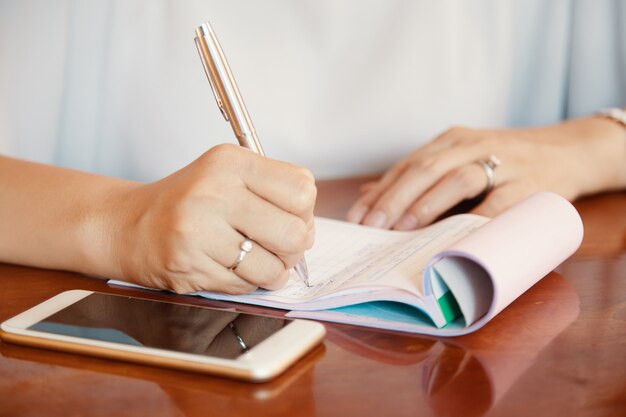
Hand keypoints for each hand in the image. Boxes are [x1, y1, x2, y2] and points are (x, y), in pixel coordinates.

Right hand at [106, 144, 315, 293]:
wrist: (128, 224)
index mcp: (231, 162)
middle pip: (295, 233)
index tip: (291, 218)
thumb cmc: (188, 202)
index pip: (302, 190)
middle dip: (293, 249)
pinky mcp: (188, 264)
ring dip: (271, 272)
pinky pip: (244, 285)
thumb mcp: (227, 175)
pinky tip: (227, 267)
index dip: (304, 212)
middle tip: (278, 247)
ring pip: (273, 267)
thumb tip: (310, 229)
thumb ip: (272, 192)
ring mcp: (199, 230)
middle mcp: (214, 191)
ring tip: (252, 260)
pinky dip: (245, 282)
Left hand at [347, 117, 625, 229]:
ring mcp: (501, 162)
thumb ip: (421, 176)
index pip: (407, 165)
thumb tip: (371, 193)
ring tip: (400, 228)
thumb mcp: (460, 160)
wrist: (567, 151)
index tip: (357, 217)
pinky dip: (473, 218)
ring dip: (425, 205)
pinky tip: (452, 236)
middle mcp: (471, 145)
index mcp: (451, 140)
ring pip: (455, 179)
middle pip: (424, 170)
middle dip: (393, 200)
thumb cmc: (504, 162)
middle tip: (370, 227)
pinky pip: (497, 202)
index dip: (380, 191)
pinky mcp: (528, 184)